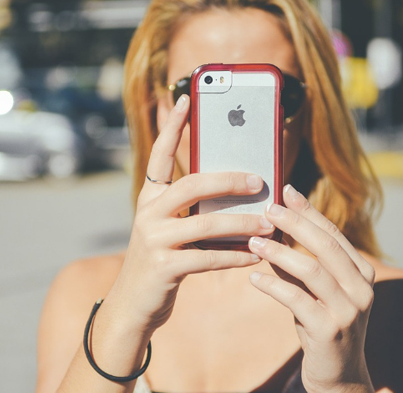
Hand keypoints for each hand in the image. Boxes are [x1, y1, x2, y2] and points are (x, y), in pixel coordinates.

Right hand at [107, 94, 273, 334]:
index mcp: (149, 197)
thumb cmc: (162, 259)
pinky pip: (209, 258)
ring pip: (206, 223)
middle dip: (229, 180)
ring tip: (268, 223)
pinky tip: (255, 255)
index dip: (172, 126)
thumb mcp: (170, 228)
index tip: (185, 98)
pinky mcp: (164, 267)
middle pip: (192, 184)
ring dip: (242, 224)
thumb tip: (241, 192)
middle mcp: (147, 212)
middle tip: (259, 180)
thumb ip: (194, 209)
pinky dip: (235, 256)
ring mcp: (153, 239)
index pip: (160, 154)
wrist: (134, 304)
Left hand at [248, 184, 375, 392]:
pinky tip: (254, 278)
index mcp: (362, 273)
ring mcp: (348, 310)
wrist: (339, 377)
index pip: (334, 234)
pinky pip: (296, 300)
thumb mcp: (316, 292)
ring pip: (311, 270)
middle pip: (326, 245)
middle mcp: (362, 289)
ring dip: (279, 252)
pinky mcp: (329, 331)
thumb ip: (300, 263)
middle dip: (295, 223)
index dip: (309, 211)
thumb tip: (273, 229)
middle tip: (267, 209)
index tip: (286, 191)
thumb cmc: (323, 326)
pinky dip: (273, 285)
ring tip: (253, 242)